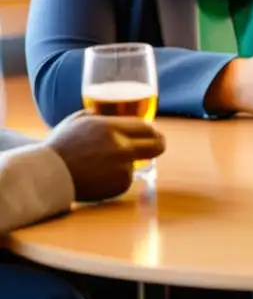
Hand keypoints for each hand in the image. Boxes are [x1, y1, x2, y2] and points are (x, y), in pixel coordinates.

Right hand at [45, 112, 165, 202]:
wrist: (46, 176)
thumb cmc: (59, 147)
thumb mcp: (78, 121)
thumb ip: (101, 115)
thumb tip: (118, 114)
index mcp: (110, 128)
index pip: (146, 126)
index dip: (153, 129)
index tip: (154, 131)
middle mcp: (120, 146)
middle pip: (156, 145)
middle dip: (159, 143)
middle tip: (158, 144)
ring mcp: (121, 167)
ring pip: (139, 163)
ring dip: (130, 163)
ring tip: (105, 165)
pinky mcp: (119, 184)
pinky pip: (127, 179)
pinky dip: (118, 178)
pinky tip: (100, 177)